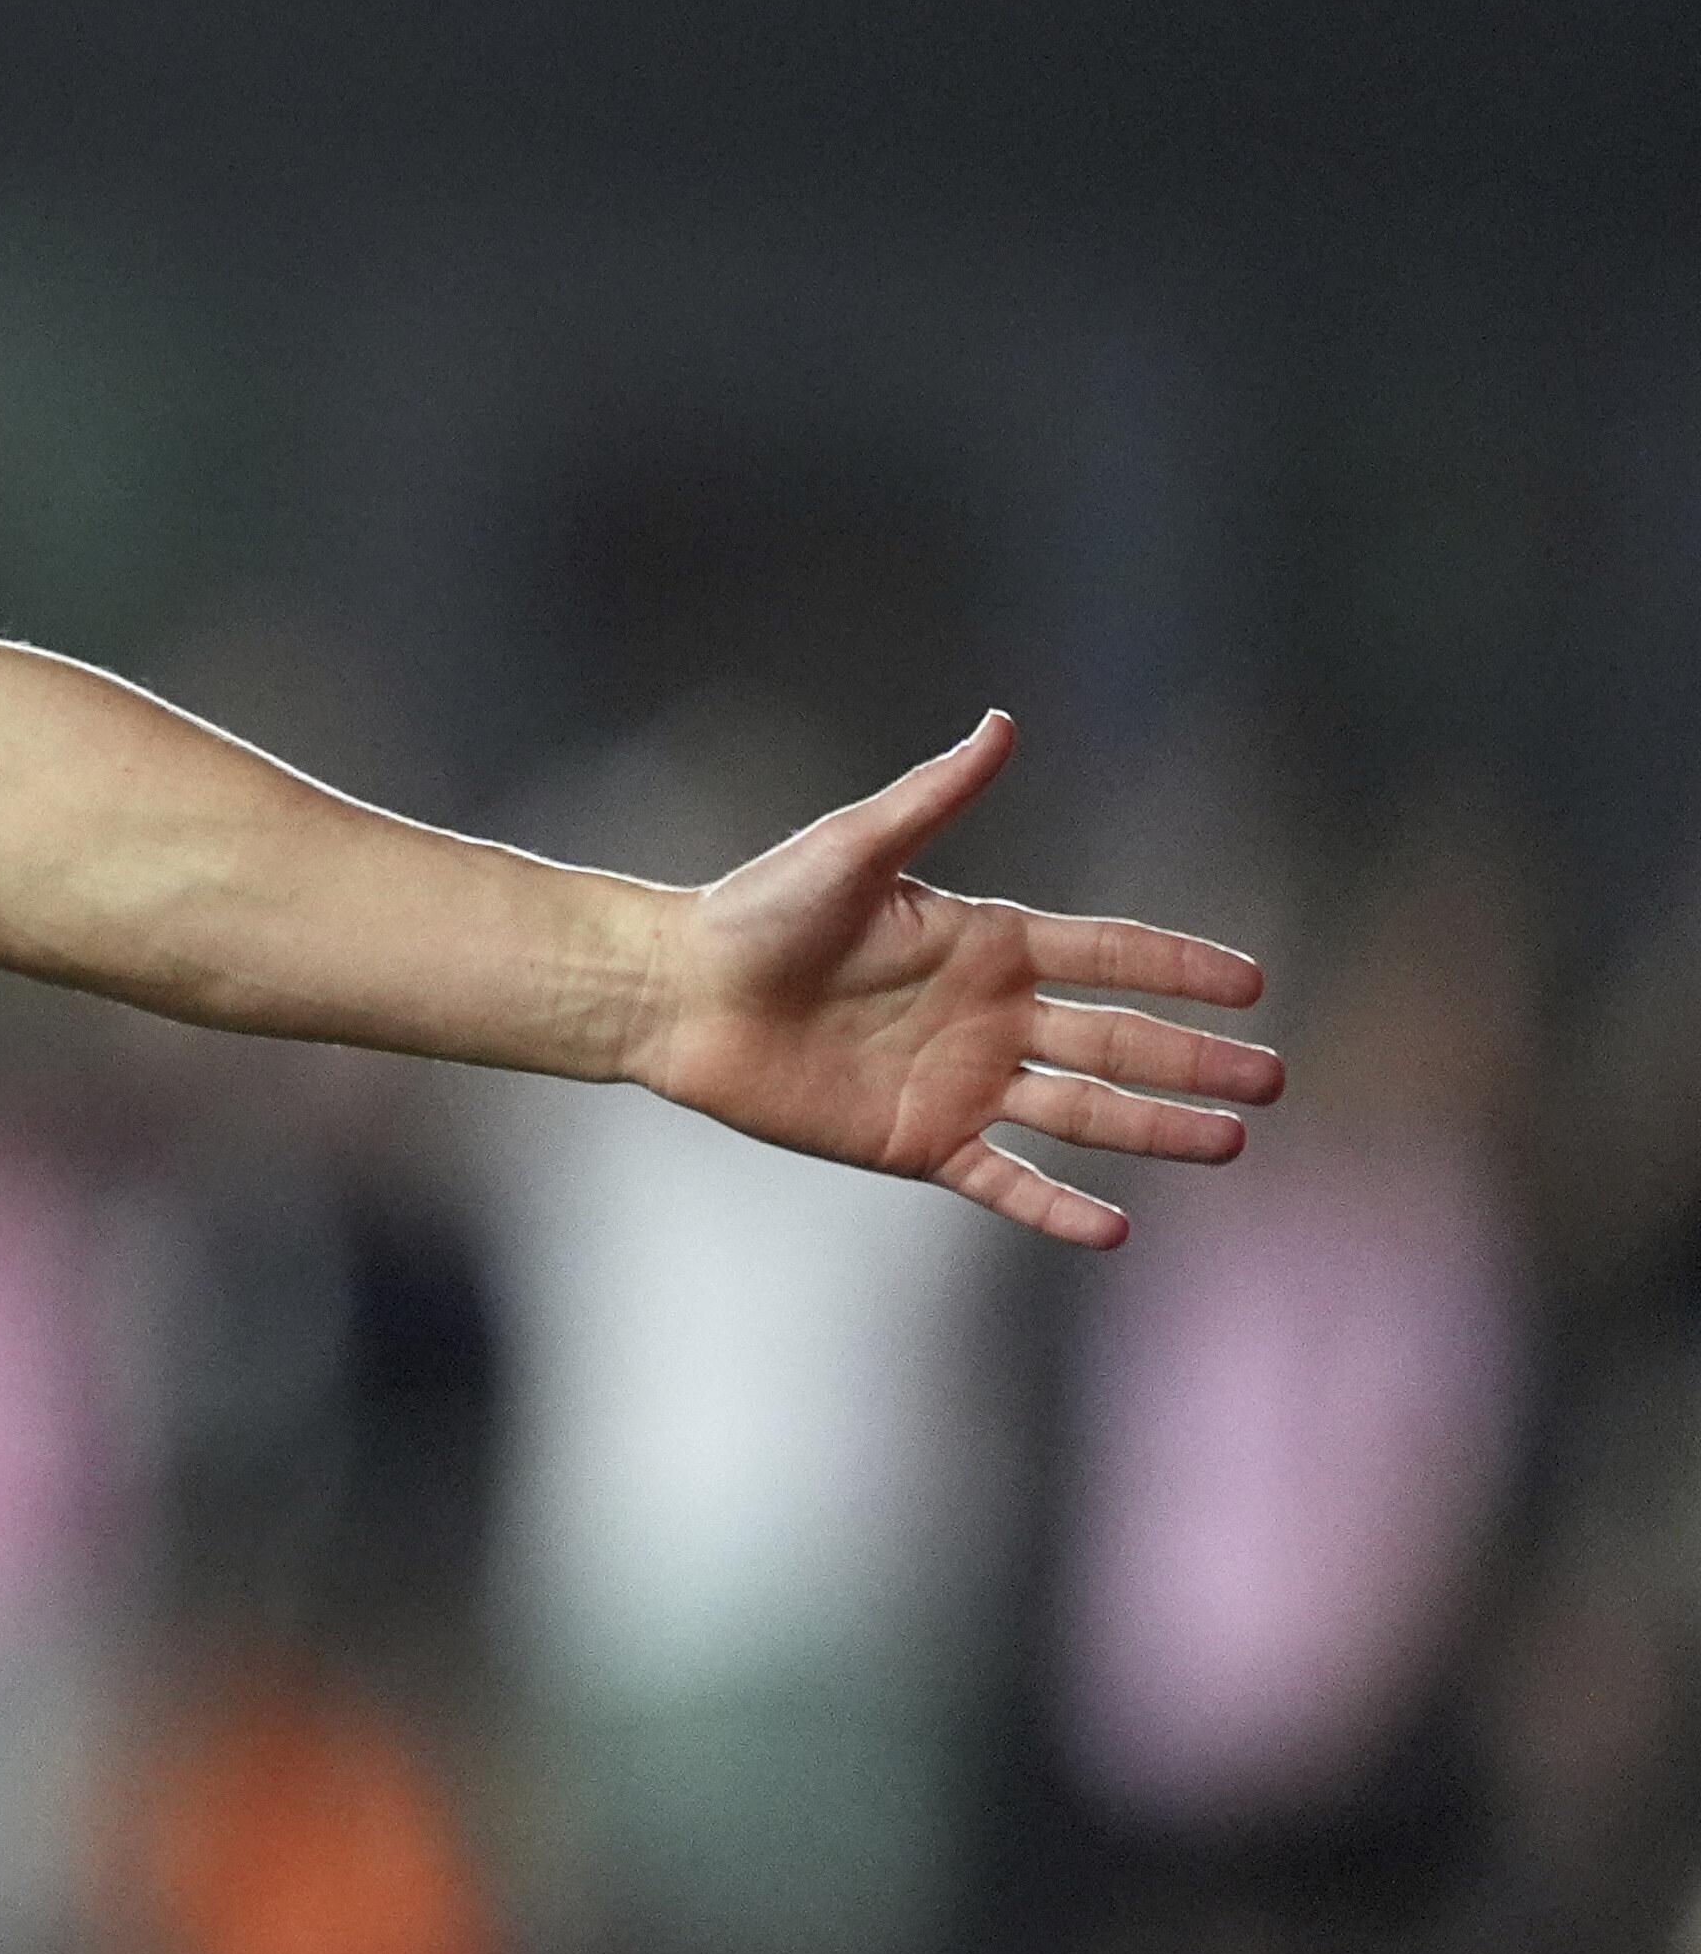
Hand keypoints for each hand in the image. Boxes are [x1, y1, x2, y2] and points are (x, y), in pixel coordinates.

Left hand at [634, 712, 1281, 1248]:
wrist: (680, 991)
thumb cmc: (757, 910)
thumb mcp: (853, 850)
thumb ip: (934, 798)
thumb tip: (1002, 724)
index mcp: (986, 943)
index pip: (1108, 954)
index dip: (1178, 967)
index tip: (1252, 982)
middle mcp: (988, 1015)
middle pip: (1115, 1042)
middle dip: (1194, 1060)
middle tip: (1272, 1078)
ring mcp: (959, 1082)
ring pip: (1080, 1113)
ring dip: (1155, 1129)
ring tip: (1231, 1143)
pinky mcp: (916, 1140)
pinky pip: (1002, 1180)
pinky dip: (1055, 1208)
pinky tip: (1115, 1229)